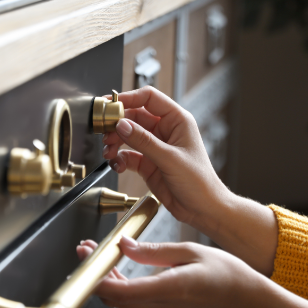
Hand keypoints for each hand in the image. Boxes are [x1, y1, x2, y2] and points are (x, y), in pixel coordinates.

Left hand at [76, 236, 264, 307]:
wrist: (247, 302)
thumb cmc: (227, 276)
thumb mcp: (190, 251)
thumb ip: (153, 250)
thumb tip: (125, 244)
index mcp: (169, 290)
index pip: (120, 291)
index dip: (96, 276)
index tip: (85, 257)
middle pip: (114, 298)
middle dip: (95, 275)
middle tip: (86, 251)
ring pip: (122, 301)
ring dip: (106, 280)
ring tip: (99, 256)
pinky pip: (134, 302)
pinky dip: (120, 286)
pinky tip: (118, 269)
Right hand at [102, 87, 278, 275]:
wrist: (203, 210)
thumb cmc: (200, 182)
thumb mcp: (170, 158)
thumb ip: (144, 141)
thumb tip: (122, 125)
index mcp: (177, 120)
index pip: (149, 98)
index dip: (128, 98)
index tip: (111, 104)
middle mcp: (165, 131)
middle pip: (134, 116)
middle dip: (117, 123)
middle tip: (104, 131)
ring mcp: (155, 147)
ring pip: (128, 136)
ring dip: (115, 142)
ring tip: (108, 150)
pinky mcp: (148, 163)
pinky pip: (128, 155)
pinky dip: (119, 159)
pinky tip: (117, 164)